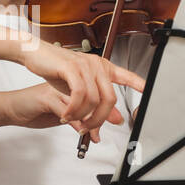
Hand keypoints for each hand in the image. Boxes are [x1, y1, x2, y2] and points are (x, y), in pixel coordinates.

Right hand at [18, 40, 145, 136]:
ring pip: (94, 100)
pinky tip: (66, 115)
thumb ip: (97, 103)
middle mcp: (97, 65)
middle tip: (89, 129)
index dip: (140, 84)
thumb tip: (117, 120)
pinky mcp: (72, 68)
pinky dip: (73, 110)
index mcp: (102, 67)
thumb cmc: (56, 70)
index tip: (149, 91)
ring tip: (72, 121)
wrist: (35, 55)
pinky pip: (79, 95)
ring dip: (83, 117)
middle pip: (110, 98)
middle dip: (100, 119)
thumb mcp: (78, 89)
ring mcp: (85, 65)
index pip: (127, 75)